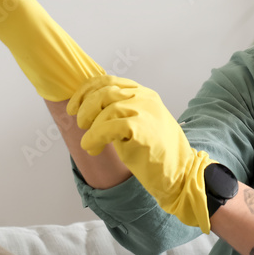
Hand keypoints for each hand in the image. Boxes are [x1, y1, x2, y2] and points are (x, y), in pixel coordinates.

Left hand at [68, 75, 215, 232]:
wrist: (180, 174)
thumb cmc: (157, 154)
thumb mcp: (138, 125)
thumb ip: (120, 113)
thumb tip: (89, 111)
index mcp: (145, 94)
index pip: (108, 81)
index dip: (85, 92)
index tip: (73, 107)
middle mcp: (145, 98)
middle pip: (104, 91)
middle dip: (85, 107)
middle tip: (80, 125)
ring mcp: (146, 112)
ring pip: (106, 109)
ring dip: (91, 127)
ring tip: (90, 143)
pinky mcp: (143, 129)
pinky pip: (109, 127)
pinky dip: (95, 137)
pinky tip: (92, 148)